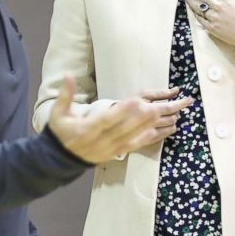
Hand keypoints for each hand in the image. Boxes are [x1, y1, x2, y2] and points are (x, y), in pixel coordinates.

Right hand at [48, 76, 192, 162]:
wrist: (60, 160)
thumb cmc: (61, 132)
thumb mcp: (58, 114)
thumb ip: (65, 95)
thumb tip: (68, 75)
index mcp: (87, 129)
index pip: (107, 119)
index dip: (123, 111)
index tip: (137, 100)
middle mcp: (102, 140)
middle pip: (129, 126)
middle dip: (152, 113)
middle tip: (172, 103)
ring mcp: (112, 147)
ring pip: (138, 135)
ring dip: (158, 125)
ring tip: (176, 114)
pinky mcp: (118, 152)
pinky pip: (139, 144)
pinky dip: (154, 137)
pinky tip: (167, 129)